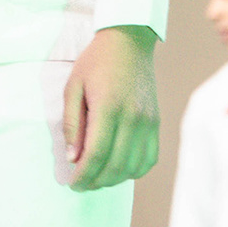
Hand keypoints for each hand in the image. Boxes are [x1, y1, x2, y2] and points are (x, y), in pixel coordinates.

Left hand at [64, 24, 158, 190]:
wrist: (129, 42)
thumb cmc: (96, 62)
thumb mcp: (73, 87)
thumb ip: (71, 124)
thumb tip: (73, 158)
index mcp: (108, 107)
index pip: (96, 154)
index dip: (83, 175)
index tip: (72, 183)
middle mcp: (132, 117)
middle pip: (115, 166)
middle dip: (96, 182)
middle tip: (82, 184)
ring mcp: (148, 121)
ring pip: (133, 167)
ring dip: (114, 180)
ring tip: (98, 178)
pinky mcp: (156, 122)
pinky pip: (150, 158)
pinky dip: (134, 171)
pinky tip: (119, 169)